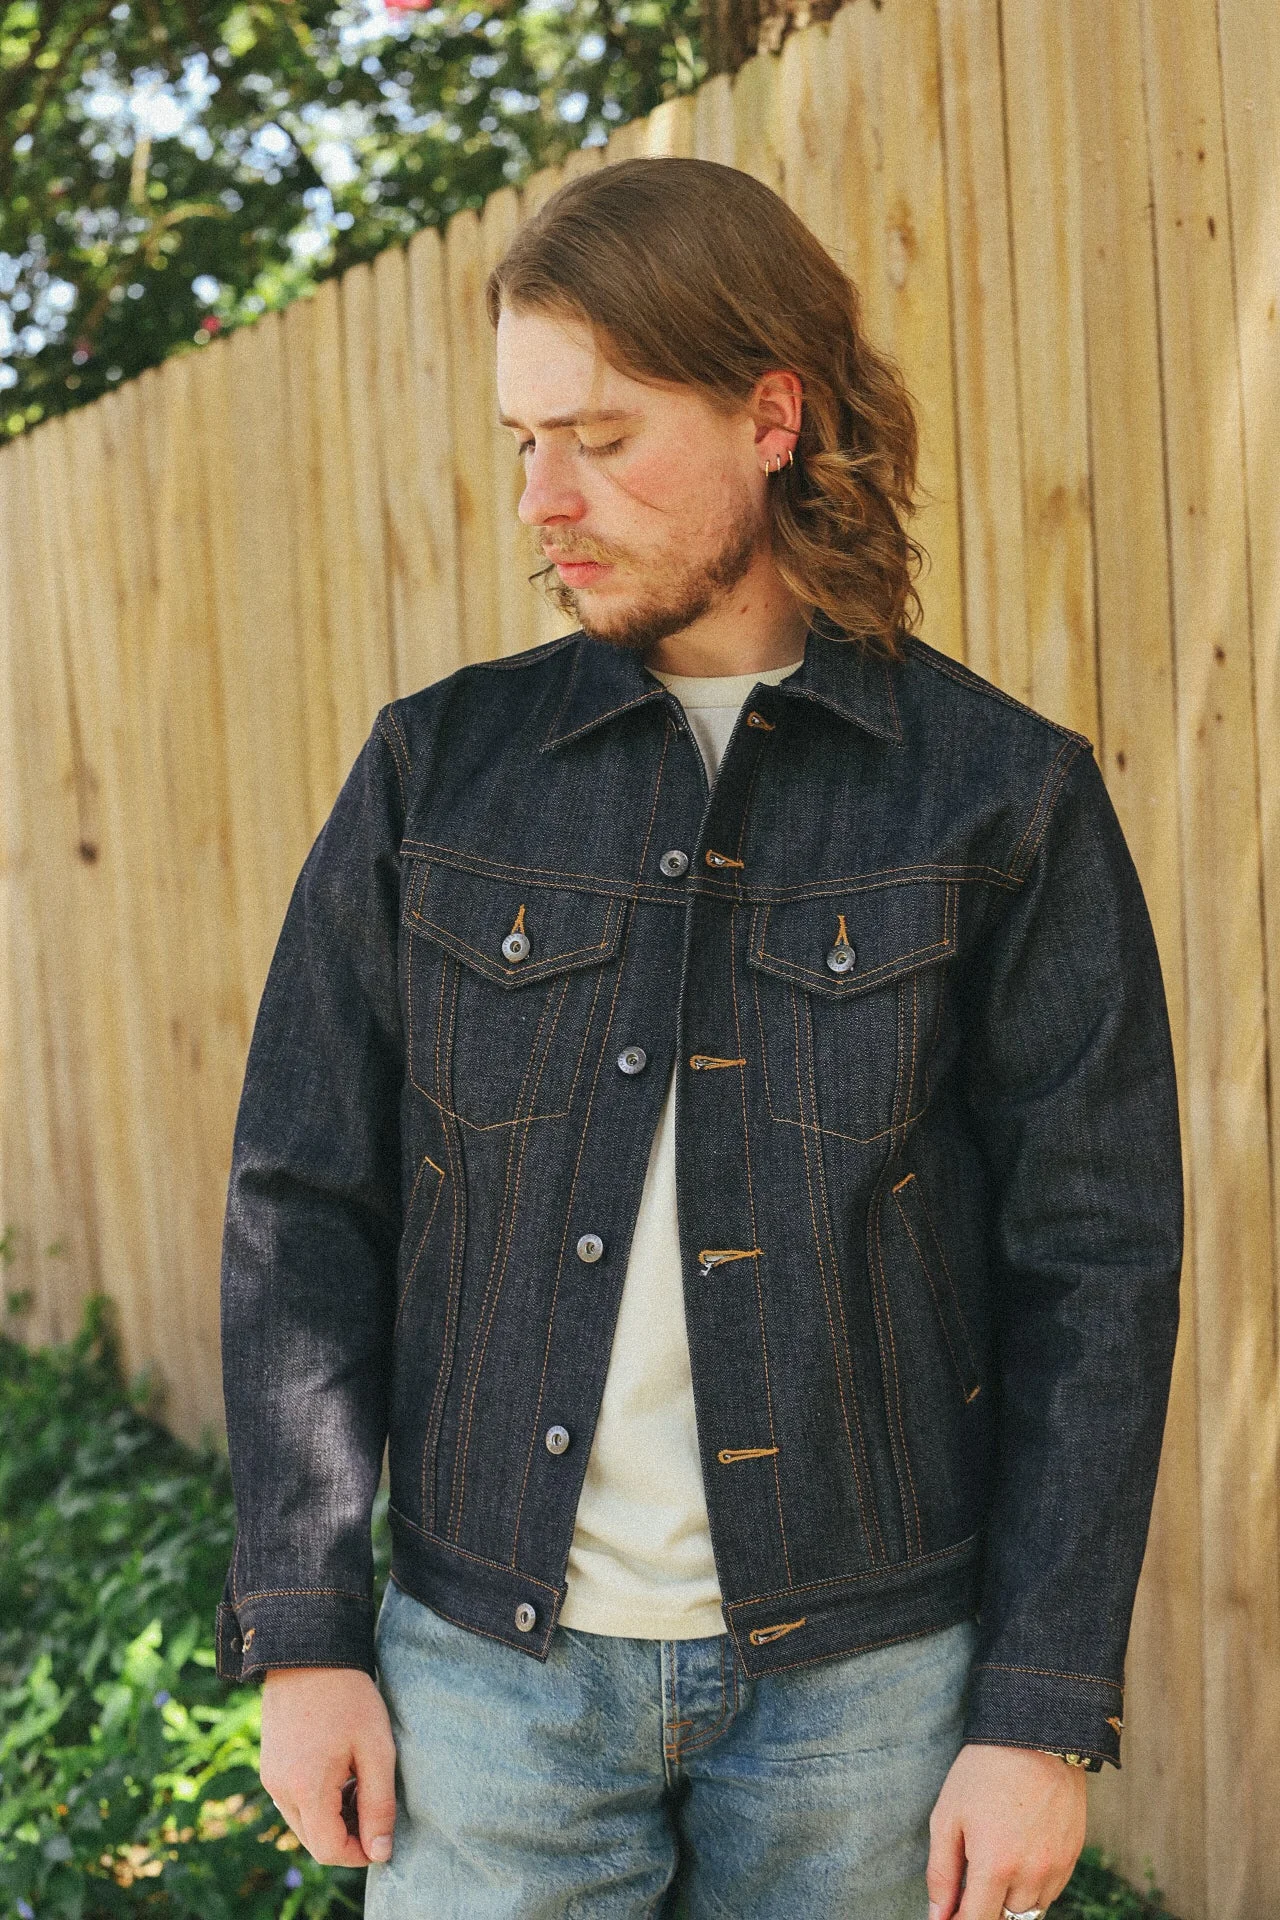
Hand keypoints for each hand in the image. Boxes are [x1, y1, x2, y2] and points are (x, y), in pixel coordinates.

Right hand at [259, 1666, 397, 1868]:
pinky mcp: (269, 1764)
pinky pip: (294, 1800)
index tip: (384, 1837)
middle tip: (375, 1805)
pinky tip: (340, 1769)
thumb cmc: (349, 1697)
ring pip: (304, 1822)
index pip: (330, 1851)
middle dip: (348, 1836)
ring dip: (333, 1818)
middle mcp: (280, 1790)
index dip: (360, 1853)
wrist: (308, 1651)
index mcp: (306, 1790)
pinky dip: (318, 1800)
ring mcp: (271, 1777)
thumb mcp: (376, 1749)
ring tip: (360, 1781)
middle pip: (315, 1841)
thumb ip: (379, 1805)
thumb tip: (380, 1853)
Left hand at [926, 1743, 1086, 1919]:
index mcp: (995, 1866)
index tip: (949, 1916)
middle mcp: (1030, 1876)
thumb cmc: (984, 1772)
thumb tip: (937, 1917)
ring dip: (1007, 1903)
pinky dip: (1030, 1889)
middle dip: (983, 1910)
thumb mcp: (948, 1816)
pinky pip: (1049, 1893)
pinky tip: (1016, 1859)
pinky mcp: (1072, 1858)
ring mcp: (1056, 1869)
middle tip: (968, 1887)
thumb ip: (941, 1873)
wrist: (1037, 1736)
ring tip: (993, 1867)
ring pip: (1029, 1912)